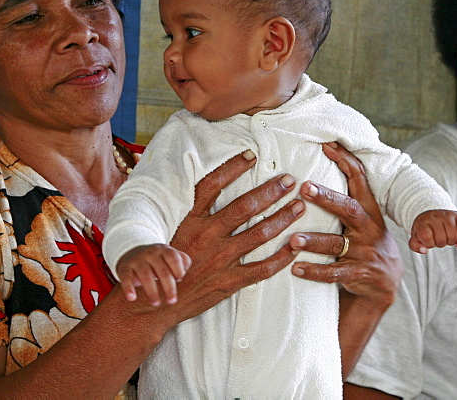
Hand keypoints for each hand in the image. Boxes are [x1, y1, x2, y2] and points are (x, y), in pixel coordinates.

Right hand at [116, 243, 190, 305]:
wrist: (131, 251)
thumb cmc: (157, 259)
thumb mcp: (170, 256)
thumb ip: (183, 261)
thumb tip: (182, 275)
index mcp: (165, 250)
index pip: (174, 258)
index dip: (178, 270)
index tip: (179, 280)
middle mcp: (151, 254)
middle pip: (162, 271)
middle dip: (169, 287)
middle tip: (172, 301)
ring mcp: (138, 261)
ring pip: (146, 275)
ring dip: (152, 292)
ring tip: (156, 303)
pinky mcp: (125, 269)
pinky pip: (126, 278)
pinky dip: (128, 288)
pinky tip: (132, 298)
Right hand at [165, 150, 304, 322]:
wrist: (157, 302)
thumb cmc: (166, 265)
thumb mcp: (174, 230)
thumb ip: (194, 211)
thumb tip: (210, 186)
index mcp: (192, 220)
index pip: (213, 185)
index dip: (233, 167)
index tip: (252, 154)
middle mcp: (208, 235)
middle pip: (245, 206)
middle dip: (271, 191)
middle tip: (289, 180)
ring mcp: (221, 259)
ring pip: (259, 234)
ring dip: (283, 218)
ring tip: (299, 205)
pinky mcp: (230, 281)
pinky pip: (262, 268)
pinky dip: (282, 257)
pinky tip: (295, 246)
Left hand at [289, 142, 402, 307]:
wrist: (386, 282)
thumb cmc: (366, 242)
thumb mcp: (364, 219)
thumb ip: (345, 199)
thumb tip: (317, 168)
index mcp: (369, 210)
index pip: (360, 180)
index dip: (345, 161)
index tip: (327, 145)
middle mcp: (368, 228)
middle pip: (349, 209)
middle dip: (327, 198)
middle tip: (305, 187)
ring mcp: (364, 252)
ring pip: (337, 243)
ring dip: (314, 240)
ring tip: (292, 239)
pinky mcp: (358, 274)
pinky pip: (333, 273)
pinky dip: (314, 271)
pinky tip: (295, 268)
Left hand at [409, 209, 456, 253]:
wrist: (432, 211)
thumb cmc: (425, 228)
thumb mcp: (416, 236)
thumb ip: (415, 246)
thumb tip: (424, 251)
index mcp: (423, 221)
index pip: (426, 236)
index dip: (428, 244)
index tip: (428, 242)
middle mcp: (435, 216)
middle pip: (441, 239)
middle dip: (440, 244)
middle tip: (438, 240)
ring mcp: (448, 215)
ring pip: (453, 236)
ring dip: (450, 242)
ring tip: (446, 239)